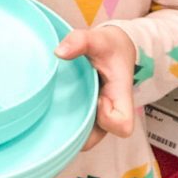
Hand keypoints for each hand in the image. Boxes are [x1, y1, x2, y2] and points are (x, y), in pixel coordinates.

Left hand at [54, 25, 136, 150]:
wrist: (114, 48)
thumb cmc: (110, 47)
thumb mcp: (98, 39)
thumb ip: (80, 41)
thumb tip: (59, 52)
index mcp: (120, 97)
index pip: (122, 126)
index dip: (107, 118)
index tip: (98, 97)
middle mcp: (110, 112)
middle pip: (96, 138)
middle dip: (79, 127)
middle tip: (70, 101)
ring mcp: (98, 115)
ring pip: (83, 137)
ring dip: (70, 125)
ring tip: (59, 101)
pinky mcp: (87, 113)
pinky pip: (76, 128)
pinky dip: (66, 121)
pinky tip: (54, 103)